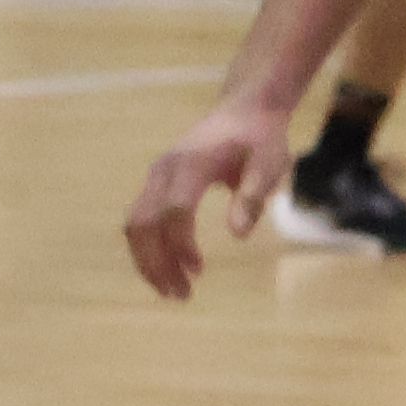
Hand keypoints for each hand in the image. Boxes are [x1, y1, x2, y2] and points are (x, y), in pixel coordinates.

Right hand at [123, 98, 298, 299]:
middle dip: (156, 263)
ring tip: (173, 290)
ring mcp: (156, 176)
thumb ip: (254, 194)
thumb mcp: (270, 163)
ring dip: (148, 260)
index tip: (199, 271)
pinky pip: (141, 219)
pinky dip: (148, 248)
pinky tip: (168, 269)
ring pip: (135, 224)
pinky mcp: (156, 183)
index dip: (182, 244)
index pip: (175, 210)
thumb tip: (238, 234)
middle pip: (143, 222)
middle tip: (180, 295)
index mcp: (192, 163)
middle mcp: (164, 170)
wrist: (244, 110)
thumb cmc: (260, 138)